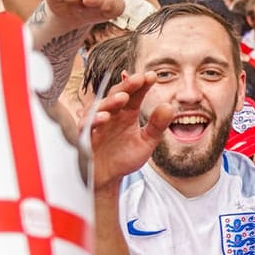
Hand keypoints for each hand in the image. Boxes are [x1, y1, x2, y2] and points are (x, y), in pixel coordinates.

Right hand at [89, 72, 171, 190]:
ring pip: (100, 106)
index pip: (134, 94)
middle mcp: (111, 114)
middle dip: (127, 85)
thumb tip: (169, 106)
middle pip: (117, 94)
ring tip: (123, 97)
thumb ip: (157, 126)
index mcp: (126, 113)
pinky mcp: (85, 137)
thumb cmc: (124, 157)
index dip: (142, 85)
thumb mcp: (146, 142)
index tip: (153, 76)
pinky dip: (94, 120)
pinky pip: (86, 126)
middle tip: (140, 78)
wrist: (107, 178)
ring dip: (111, 101)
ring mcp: (97, 124)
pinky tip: (104, 118)